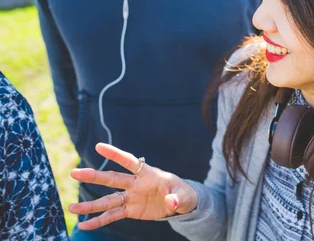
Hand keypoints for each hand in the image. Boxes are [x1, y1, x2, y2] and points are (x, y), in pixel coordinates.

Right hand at [69, 143, 197, 229]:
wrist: (178, 203)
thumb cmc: (182, 193)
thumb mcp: (184, 195)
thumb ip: (177, 198)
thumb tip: (170, 202)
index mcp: (149, 174)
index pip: (130, 162)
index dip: (116, 154)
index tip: (99, 146)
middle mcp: (136, 184)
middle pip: (112, 178)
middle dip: (94, 176)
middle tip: (74, 173)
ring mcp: (131, 197)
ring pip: (108, 199)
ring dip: (90, 204)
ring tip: (71, 207)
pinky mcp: (130, 210)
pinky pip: (112, 215)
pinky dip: (99, 220)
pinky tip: (84, 224)